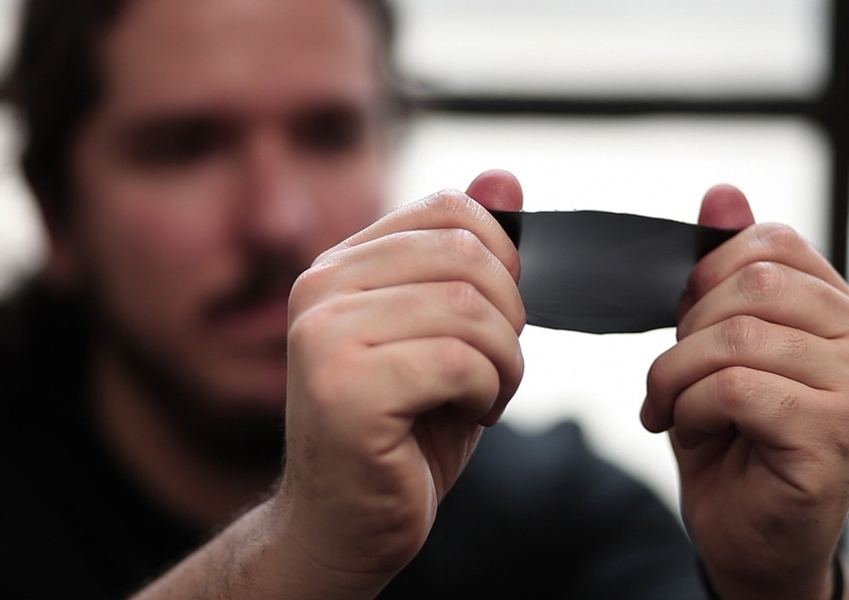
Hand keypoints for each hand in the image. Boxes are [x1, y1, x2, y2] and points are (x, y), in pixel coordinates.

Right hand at [273, 170, 525, 595]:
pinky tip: (470, 415)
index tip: (500, 311)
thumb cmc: (401, 431)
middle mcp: (320, 289)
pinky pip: (459, 362)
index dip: (501, 255)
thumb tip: (504, 178)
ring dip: (505, 362)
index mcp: (340, 267)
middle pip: (465, 255)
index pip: (446, 208)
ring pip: (469, 309)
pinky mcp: (344, 388)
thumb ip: (468, 256)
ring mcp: (323, 337)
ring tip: (485, 395)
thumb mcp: (444, 334)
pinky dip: (489, 392)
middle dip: (509, 317)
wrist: (343, 523)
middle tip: (496, 366)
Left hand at [641, 186, 848, 599]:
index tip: (688, 323)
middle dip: (685, 335)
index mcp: (835, 308)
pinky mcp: (833, 431)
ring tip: (676, 409)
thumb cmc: (731, 435)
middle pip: (748, 286)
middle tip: (673, 381)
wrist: (748, 531)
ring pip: (735, 337)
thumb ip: (720, 271)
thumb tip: (722, 193)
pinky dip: (690, 409)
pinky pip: (735, 388)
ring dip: (677, 378)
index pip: (770, 243)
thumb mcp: (713, 344)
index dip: (705, 277)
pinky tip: (691, 431)